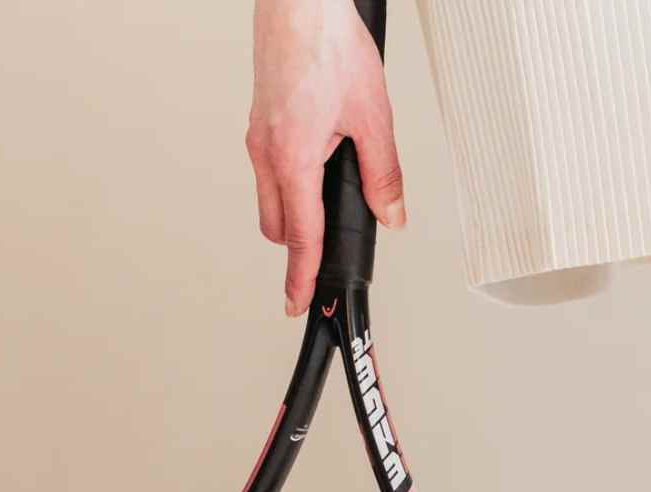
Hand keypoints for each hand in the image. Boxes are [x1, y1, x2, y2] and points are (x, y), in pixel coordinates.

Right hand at [246, 0, 404, 314]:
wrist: (299, 2)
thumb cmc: (328, 45)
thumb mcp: (374, 117)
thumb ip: (384, 174)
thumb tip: (392, 214)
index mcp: (292, 158)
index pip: (301, 237)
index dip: (303, 277)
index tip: (300, 303)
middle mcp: (266, 150)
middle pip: (278, 227)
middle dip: (301, 245)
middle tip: (326, 254)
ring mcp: (258, 135)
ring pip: (271, 198)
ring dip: (296, 210)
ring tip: (329, 199)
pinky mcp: (260, 119)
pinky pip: (270, 168)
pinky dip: (292, 180)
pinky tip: (319, 162)